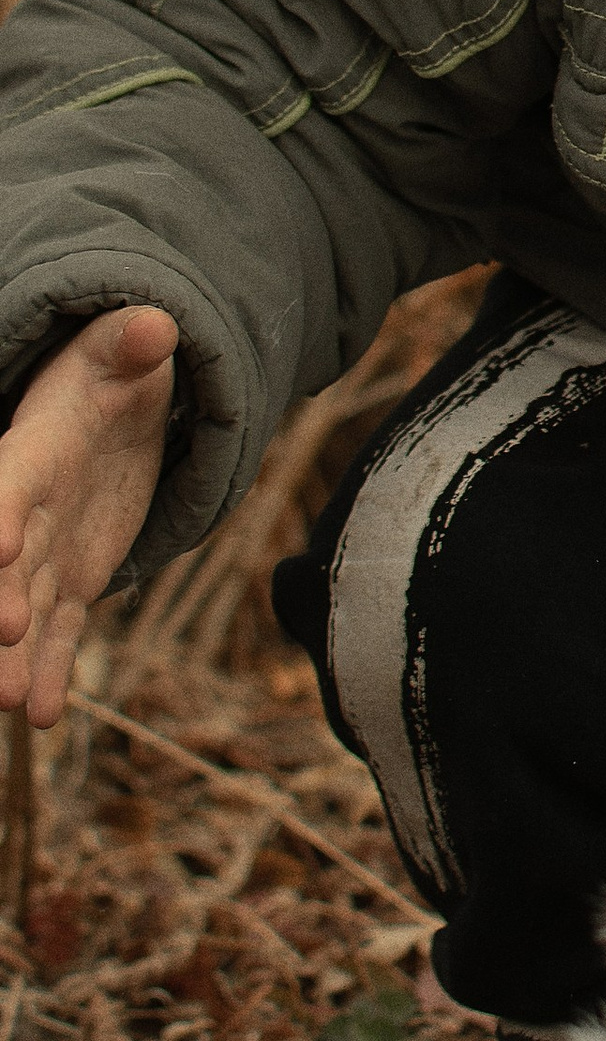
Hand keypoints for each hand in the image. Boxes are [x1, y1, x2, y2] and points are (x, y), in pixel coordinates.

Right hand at [0, 310, 179, 728]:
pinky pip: (58, 632)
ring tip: (9, 701)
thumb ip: (132, 344)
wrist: (111, 412)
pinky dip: (51, 670)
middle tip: (1, 639)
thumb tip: (155, 325)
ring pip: (24, 608)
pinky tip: (42, 715)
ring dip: (15, 655)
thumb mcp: (124, 353)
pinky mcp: (67, 581)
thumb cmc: (109, 374)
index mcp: (33, 452)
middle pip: (6, 561)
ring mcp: (43, 553)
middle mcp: (26, 511)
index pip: (7, 484)